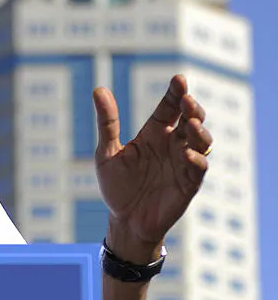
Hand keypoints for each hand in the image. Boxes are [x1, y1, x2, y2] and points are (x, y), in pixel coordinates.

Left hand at [93, 75, 210, 262]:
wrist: (125, 220)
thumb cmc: (117, 185)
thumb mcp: (107, 152)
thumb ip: (107, 122)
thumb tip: (98, 89)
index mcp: (154, 133)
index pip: (169, 107)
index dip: (176, 93)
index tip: (179, 79)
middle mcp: (173, 144)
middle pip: (191, 119)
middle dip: (192, 108)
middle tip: (187, 100)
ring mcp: (183, 163)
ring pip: (201, 141)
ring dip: (199, 131)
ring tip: (192, 123)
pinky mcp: (188, 184)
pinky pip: (198, 169)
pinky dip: (195, 161)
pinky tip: (186, 155)